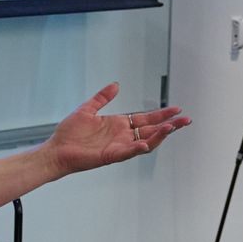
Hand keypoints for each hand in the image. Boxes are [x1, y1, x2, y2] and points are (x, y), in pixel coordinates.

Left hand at [44, 83, 190, 177]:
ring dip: (159, 135)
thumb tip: (116, 85)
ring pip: (145, 142)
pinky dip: (138, 148)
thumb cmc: (69, 133)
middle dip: (169, 125)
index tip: (176, 109)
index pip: (146, 119)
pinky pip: (128, 152)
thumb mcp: (87, 109)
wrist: (56, 150)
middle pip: (151, 130)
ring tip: (171, 127)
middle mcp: (122, 136)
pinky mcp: (111, 156)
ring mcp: (118, 147)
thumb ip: (102, 98)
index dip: (161, 114)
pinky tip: (146, 143)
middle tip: (186, 119)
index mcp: (118, 125)